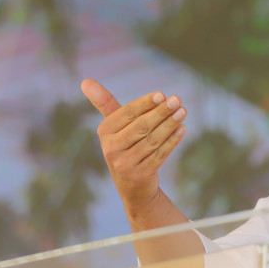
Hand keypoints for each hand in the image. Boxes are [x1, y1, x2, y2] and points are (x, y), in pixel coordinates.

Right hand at [81, 79, 186, 213]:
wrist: (132, 186)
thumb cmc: (125, 145)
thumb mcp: (114, 126)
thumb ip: (104, 103)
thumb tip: (85, 81)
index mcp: (105, 131)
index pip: (127, 113)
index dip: (145, 103)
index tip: (162, 94)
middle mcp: (111, 148)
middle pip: (141, 126)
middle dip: (161, 112)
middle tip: (177, 100)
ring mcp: (125, 164)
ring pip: (152, 140)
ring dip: (170, 124)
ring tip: (183, 112)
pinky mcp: (140, 175)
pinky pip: (159, 154)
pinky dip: (172, 141)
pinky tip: (182, 129)